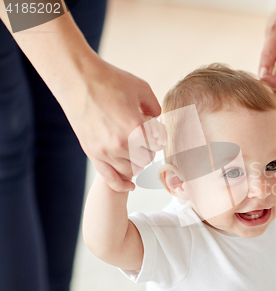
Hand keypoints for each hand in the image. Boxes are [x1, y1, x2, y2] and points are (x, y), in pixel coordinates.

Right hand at [61, 55, 161, 191]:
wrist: (77, 80)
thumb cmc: (109, 80)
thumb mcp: (141, 88)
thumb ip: (154, 107)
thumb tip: (157, 120)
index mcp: (136, 128)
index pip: (158, 145)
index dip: (158, 136)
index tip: (153, 128)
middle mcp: (121, 143)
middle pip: (146, 159)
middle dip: (148, 149)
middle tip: (144, 137)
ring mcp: (105, 151)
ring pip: (131, 169)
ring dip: (136, 161)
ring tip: (135, 149)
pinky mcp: (92, 153)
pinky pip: (110, 178)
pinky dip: (121, 184)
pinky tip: (130, 186)